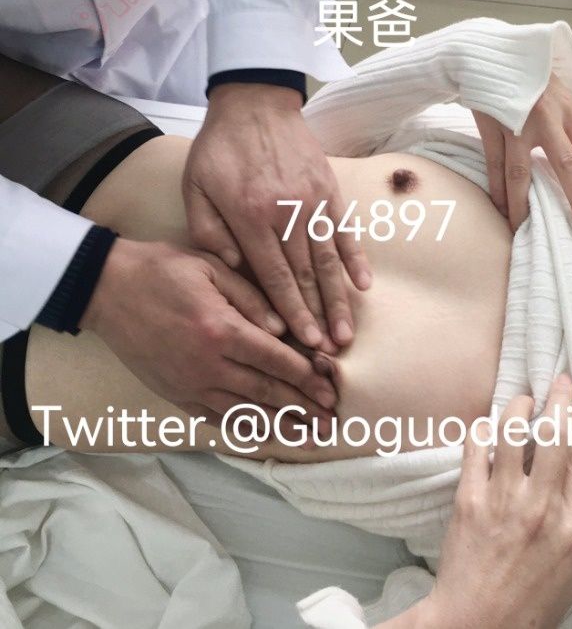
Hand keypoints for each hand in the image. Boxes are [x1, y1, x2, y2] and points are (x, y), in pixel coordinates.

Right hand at [80, 238, 337, 431]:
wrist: (106, 288)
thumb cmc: (161, 270)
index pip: (275, 360)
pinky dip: (241, 428)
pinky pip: (213, 417)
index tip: (331, 390)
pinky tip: (261, 434)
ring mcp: (187, 384)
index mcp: (220, 329)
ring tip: (308, 438)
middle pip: (265, 392)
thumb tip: (285, 329)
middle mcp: (206, 364)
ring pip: (242, 413)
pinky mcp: (172, 393)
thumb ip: (251, 298)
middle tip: (331, 422)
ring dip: (279, 427)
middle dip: (303, 409)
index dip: (307, 378)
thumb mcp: (211, 268)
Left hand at [182, 83, 371, 349]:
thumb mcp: (196, 187)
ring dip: (338, 299)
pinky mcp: (329, 189)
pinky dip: (355, 258)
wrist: (254, 102)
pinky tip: (364, 284)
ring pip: (328, 259)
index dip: (288, 312)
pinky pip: (345, 230)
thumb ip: (208, 231)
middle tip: (329, 354)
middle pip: (304, 276)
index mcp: (249, 216)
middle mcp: (286, 213)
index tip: (299, 343)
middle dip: (317, 318)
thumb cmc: (219, 148)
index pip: (272, 276)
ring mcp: (313, 201)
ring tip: (347, 332)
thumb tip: (232, 269)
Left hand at [389, 377, 571, 628]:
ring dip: (518, 407)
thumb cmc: (526, 609)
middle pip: (554, 438)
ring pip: (514, 434)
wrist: (474, 625)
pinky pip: (476, 449)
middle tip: (559, 380)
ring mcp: (503, 501)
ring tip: (522, 398)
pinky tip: (487, 422)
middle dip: (559, 401)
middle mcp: (541, 508)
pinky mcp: (469, 499)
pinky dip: (482, 429)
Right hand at [474, 74, 571, 235]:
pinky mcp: (491, 128)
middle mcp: (545, 119)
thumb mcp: (558, 95)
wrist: (489, 53)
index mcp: (567, 110)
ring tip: (527, 230)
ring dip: (524, 205)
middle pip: (566, 166)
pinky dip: (498, 190)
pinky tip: (502, 209)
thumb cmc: (529, 78)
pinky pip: (495, 166)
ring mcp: (515, 125)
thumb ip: (568, 125)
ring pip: (521, 173)